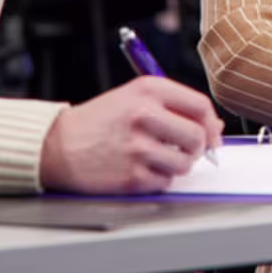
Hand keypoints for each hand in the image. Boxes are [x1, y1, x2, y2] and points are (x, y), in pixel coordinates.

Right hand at [39, 77, 223, 193]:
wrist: (57, 145)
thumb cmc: (99, 122)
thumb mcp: (133, 97)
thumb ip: (173, 106)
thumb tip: (214, 126)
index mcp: (148, 90)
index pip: (200, 105)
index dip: (211, 123)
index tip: (212, 133)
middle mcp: (143, 115)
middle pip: (198, 137)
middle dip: (198, 147)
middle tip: (186, 149)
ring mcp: (137, 147)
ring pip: (185, 163)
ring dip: (177, 164)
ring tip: (157, 158)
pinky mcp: (131, 176)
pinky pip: (165, 181)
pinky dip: (158, 178)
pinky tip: (140, 169)